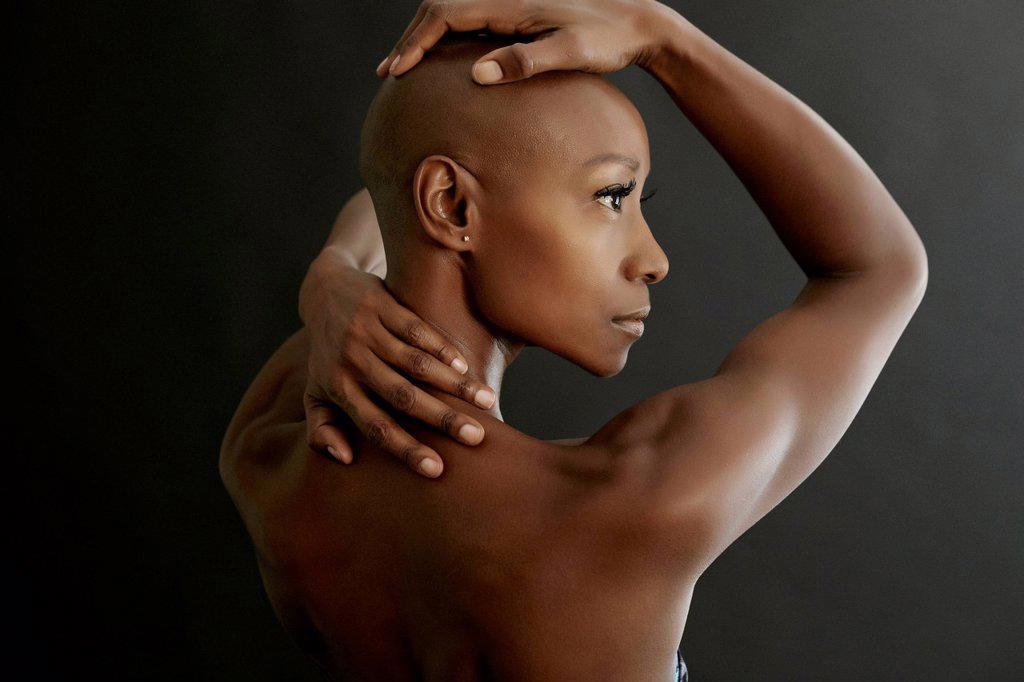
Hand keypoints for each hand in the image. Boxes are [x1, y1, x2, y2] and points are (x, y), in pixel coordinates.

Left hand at [302, 252, 495, 477]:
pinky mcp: (381, 305)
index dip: (405, 449)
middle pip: (402, 397)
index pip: (375, 426)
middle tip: (475, 437)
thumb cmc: (327, 354)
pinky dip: (442, 347)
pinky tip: (465, 365)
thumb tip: (345, 460)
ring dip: (453, 383)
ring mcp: (367, 332)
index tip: (437, 470)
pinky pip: (416, 329)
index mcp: (339, 390)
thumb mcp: (314, 394)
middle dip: (441, 419)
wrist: (323, 292)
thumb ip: (322, 431)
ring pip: (416, 363)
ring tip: (485, 399)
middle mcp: (353, 362)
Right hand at [374, 0, 678, 83]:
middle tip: (388, 73)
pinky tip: (443, 64)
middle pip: (441, 10)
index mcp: (511, 2)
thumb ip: (523, 61)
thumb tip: (476, 73)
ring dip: (425, 39)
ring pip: (454, 15)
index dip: (416, 41)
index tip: (398, 69)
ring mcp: (512, 5)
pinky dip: (447, 40)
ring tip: (404, 68)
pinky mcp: (520, 16)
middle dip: (411, 40)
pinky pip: (471, 23)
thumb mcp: (569, 53)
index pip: (445, 13)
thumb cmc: (608, 39)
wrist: (639, 22)